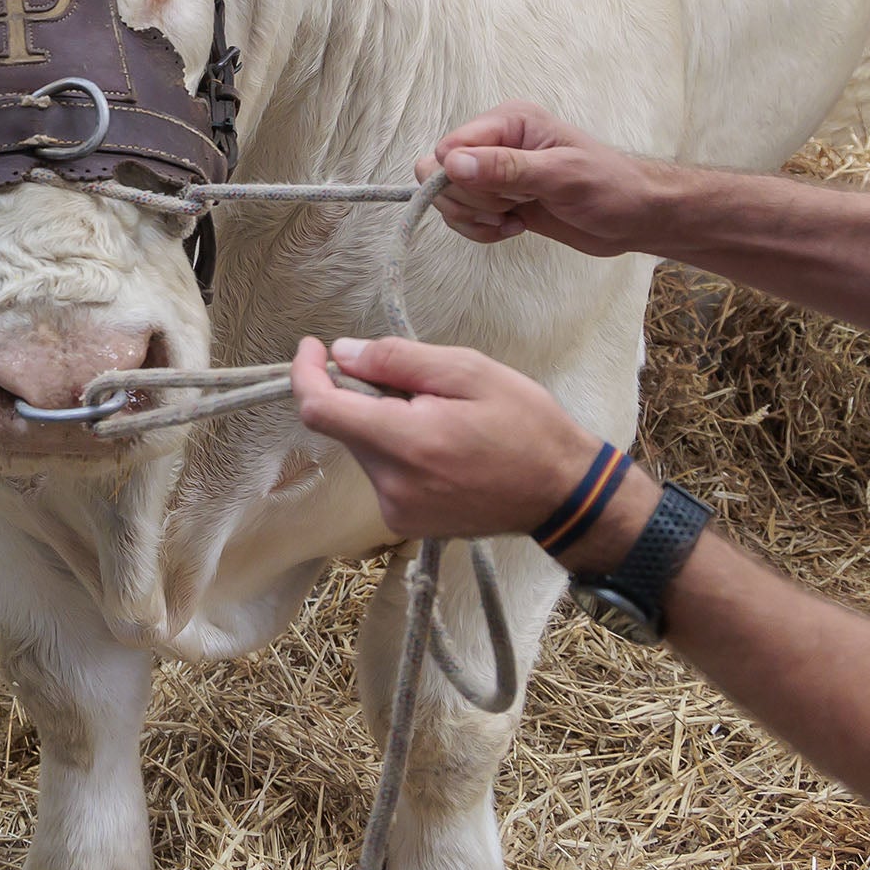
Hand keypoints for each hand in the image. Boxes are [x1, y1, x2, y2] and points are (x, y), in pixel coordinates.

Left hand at [288, 336, 608, 542]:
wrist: (563, 494)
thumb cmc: (526, 425)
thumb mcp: (469, 371)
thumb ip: (398, 360)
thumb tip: (342, 354)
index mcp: (406, 443)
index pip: (320, 410)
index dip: (306, 373)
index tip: (315, 347)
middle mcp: (392, 485)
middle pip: (344, 426)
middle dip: (364, 395)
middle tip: (420, 385)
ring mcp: (397, 511)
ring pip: (363, 448)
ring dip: (383, 423)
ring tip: (442, 418)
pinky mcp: (405, 522)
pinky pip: (382, 472)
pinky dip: (396, 449)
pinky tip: (442, 446)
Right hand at [426, 102, 669, 256]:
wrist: (635, 217)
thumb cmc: (610, 188)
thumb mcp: (562, 176)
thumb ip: (507, 169)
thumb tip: (451, 163)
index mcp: (508, 121)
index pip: (448, 148)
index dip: (461, 180)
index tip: (501, 197)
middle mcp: (495, 142)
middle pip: (438, 172)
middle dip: (468, 201)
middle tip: (510, 209)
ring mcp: (494, 172)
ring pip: (447, 197)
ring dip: (474, 218)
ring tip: (513, 219)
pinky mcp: (497, 199)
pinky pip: (463, 216)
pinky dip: (480, 231)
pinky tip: (514, 228)